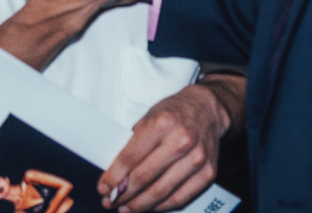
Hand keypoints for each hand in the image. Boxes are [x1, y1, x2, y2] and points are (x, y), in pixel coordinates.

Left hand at [98, 84, 230, 211]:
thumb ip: (132, 143)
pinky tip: (149, 207)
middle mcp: (181, 140)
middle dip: (123, 194)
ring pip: (162, 192)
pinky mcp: (208, 172)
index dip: (113, 177)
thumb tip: (114, 172)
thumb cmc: (174, 112)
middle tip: (111, 201)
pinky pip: (181, 197)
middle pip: (144, 178)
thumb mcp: (148, 117)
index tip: (103, 188)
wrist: (207, 109)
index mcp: (161, 123)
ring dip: (140, 204)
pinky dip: (162, 206)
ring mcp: (196, 158)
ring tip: (126, 208)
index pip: (130, 158)